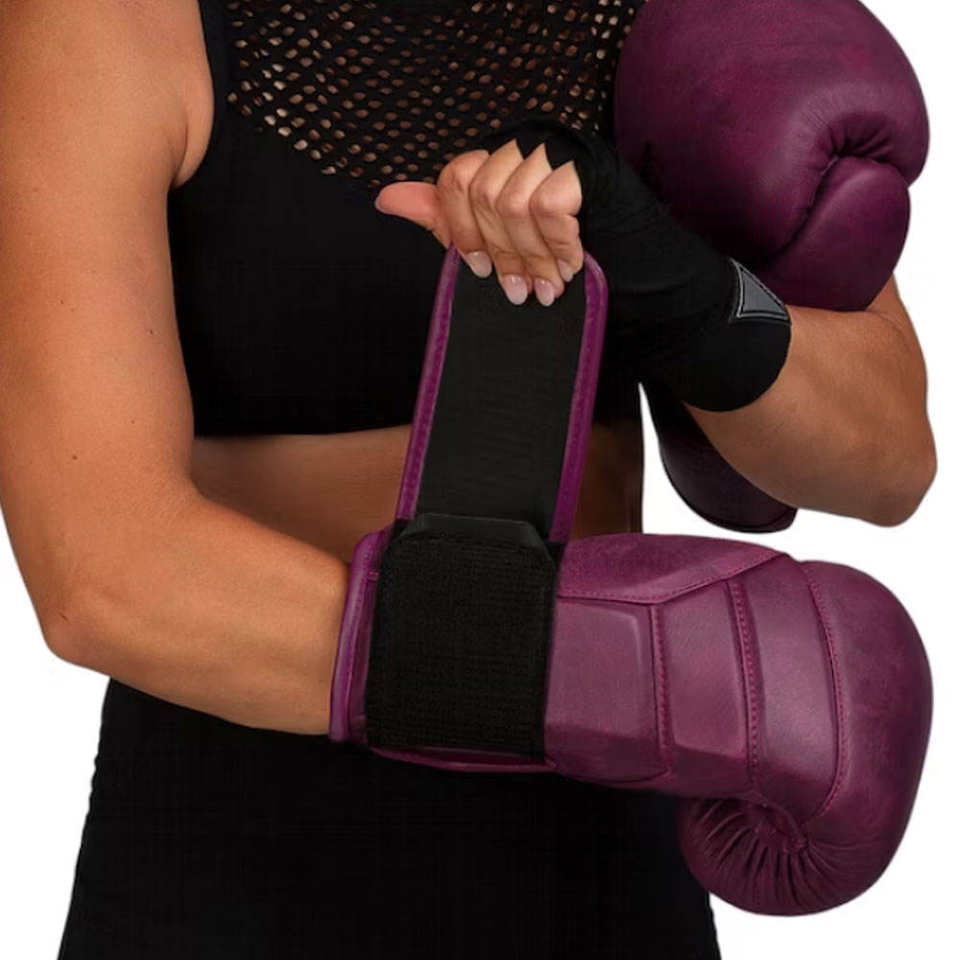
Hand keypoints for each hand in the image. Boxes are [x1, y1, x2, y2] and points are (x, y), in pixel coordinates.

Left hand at [374, 131, 585, 306]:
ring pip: (513, 203)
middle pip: (483, 194)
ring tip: (547, 286)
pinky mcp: (586, 164)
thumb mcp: (495, 238)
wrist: (637, 262)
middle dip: (500, 253)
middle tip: (519, 291)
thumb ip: (446, 218)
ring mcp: (556, 149)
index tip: (476, 270)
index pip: (456, 179)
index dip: (461, 230)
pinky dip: (557, 244)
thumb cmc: (558, 251)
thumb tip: (387, 199)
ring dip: (530, 256)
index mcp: (497, 158)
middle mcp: (523, 144)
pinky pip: (550, 206)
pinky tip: (570, 265)